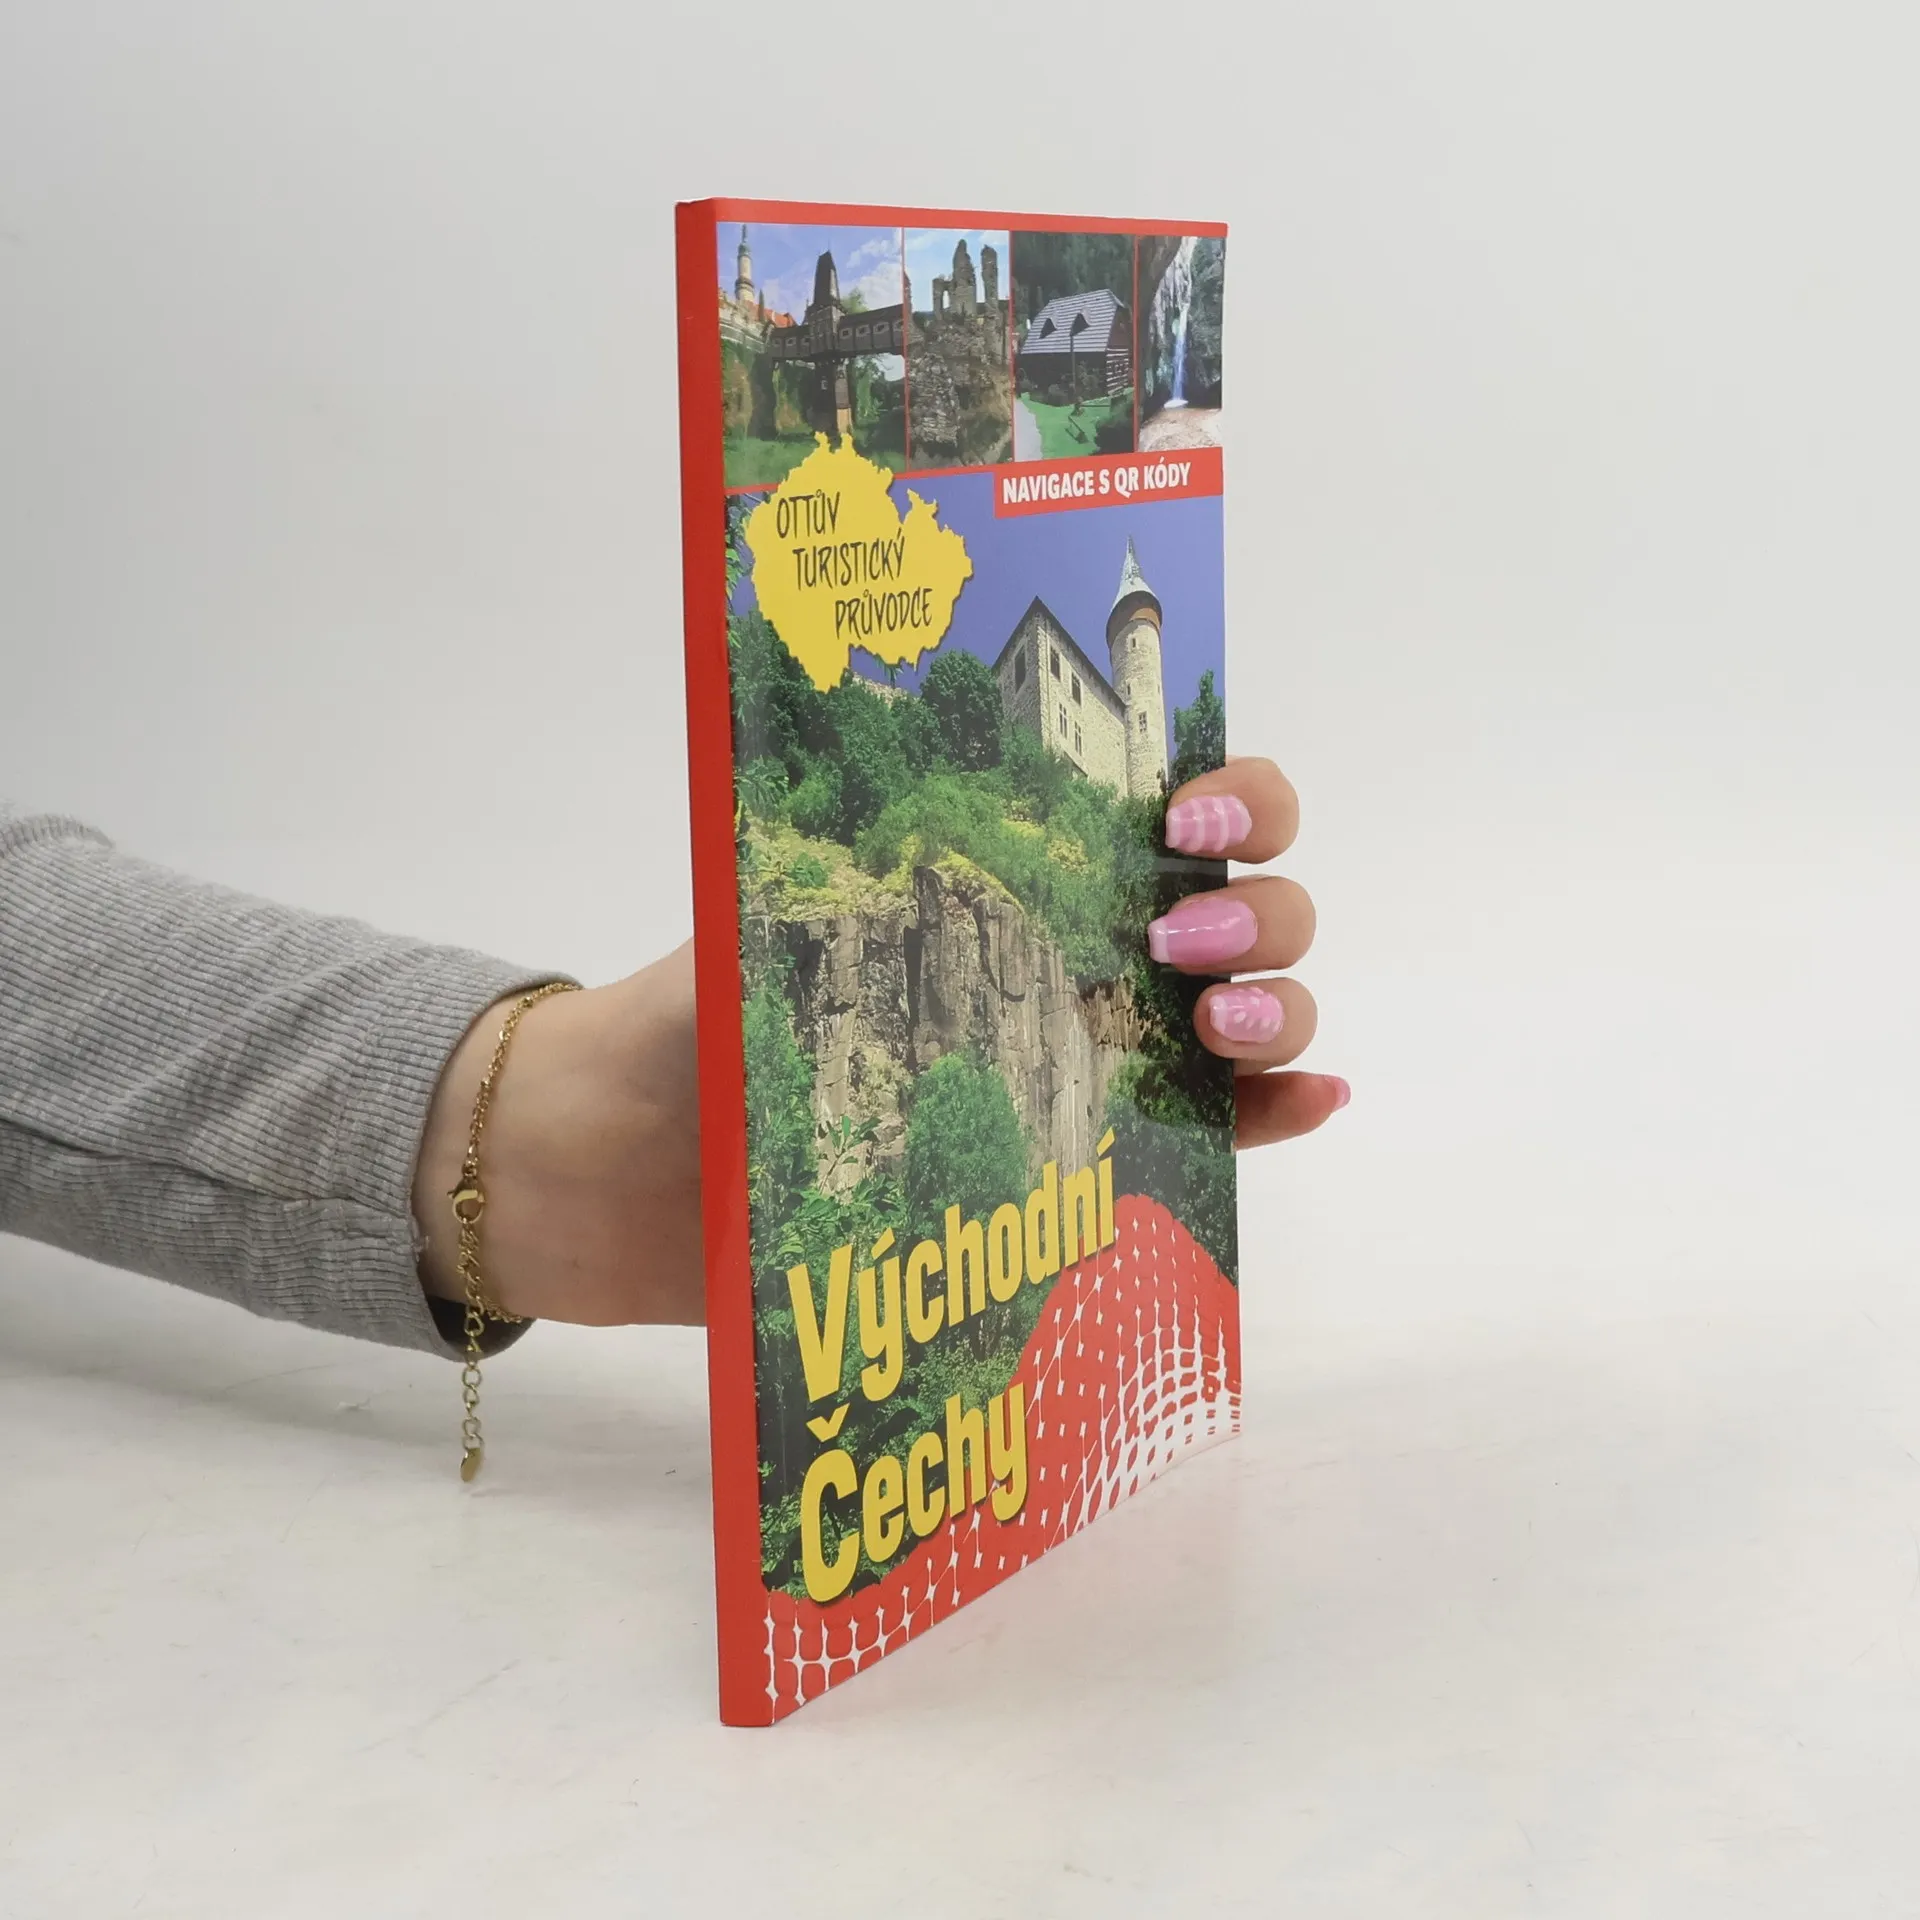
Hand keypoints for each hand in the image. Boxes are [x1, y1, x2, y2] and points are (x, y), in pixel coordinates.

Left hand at [414, 754, 1342, 1325]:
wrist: (631, 1173)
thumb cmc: (693, 1023)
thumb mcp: (764, 911)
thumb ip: (840, 857)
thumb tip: (897, 786)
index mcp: (1015, 871)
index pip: (1170, 805)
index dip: (1228, 793)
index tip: (1181, 818)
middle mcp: (1078, 955)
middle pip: (1243, 907)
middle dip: (1255, 909)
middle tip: (1170, 944)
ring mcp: (1094, 1060)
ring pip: (1252, 1013)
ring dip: (1278, 1005)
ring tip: (1216, 1029)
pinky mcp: (1087, 1166)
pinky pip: (1215, 1137)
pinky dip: (1279, 1114)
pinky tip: (1308, 1099)